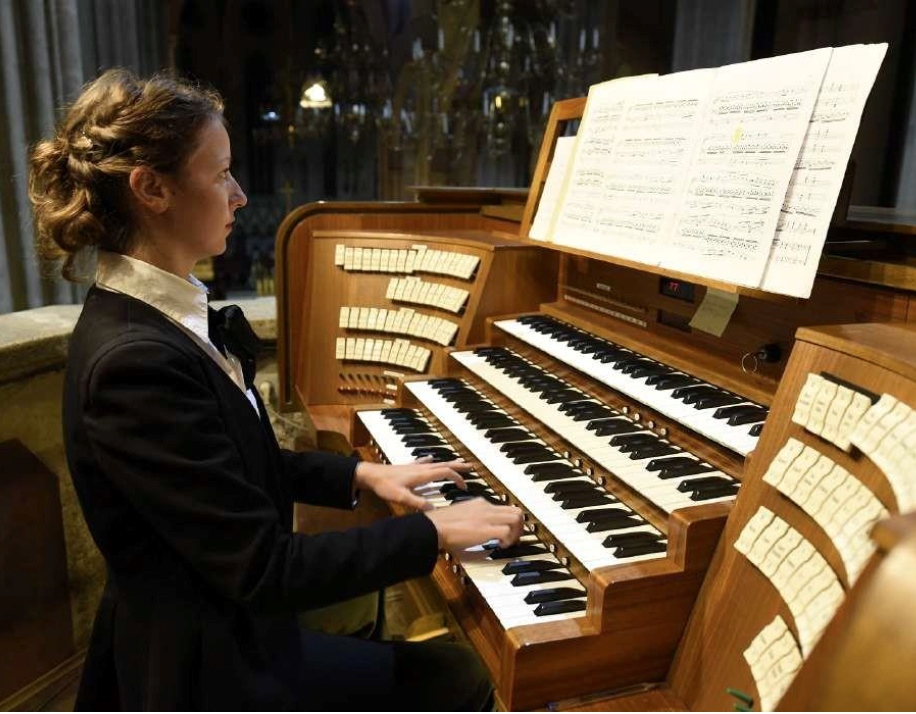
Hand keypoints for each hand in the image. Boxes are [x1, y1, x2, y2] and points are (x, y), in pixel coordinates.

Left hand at [354, 456, 474, 510]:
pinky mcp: (408, 467)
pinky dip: (431, 460)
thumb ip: (417, 503)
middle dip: (458, 466)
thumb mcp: (401, 497)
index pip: (445, 473)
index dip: (456, 478)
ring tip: (458, 462)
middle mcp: (421, 468)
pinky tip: (431, 458)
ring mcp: (415, 466)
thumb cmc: (385, 486)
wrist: (370, 474)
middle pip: (444, 464)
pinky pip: (423, 462)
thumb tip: (434, 511)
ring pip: (436, 463)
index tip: (464, 486)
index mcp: (422, 475)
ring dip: (448, 462)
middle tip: (470, 467)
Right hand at [424, 498, 524, 549]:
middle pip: (516, 510)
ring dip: (517, 533)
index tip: (509, 531)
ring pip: (517, 518)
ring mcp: (487, 517)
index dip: (510, 521)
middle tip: (514, 538)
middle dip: (520, 526)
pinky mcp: (485, 529)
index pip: (504, 507)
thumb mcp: (460, 515)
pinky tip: (501, 546)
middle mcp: (486, 507)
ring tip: (508, 543)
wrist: (433, 527)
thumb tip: (475, 528)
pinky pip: (507, 531)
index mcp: (480, 503)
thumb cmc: (440, 525)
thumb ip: (471, 518)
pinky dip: (508, 540)